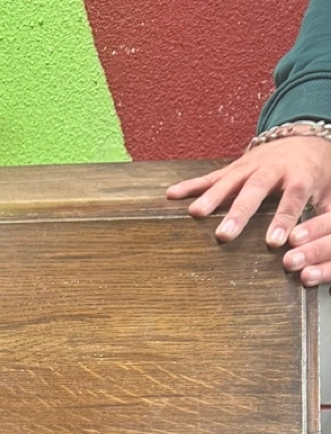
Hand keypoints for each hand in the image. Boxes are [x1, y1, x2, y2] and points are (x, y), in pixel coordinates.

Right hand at [166, 135, 330, 283]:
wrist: (304, 137)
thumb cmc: (318, 172)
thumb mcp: (330, 191)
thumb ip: (327, 215)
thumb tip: (325, 243)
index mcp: (300, 174)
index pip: (292, 197)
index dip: (283, 219)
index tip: (274, 241)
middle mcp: (273, 168)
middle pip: (255, 189)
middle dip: (239, 212)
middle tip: (225, 235)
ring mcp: (250, 166)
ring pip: (230, 181)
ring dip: (211, 198)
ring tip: (195, 215)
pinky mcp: (234, 168)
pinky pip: (210, 177)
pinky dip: (191, 186)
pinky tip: (172, 195)